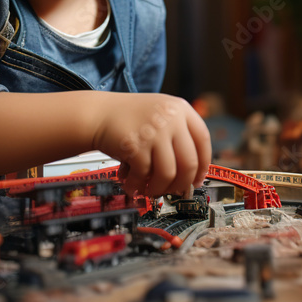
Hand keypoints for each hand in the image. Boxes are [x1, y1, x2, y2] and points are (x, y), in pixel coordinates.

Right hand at [92, 93, 210, 196]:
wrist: (98, 113)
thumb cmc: (129, 118)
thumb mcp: (160, 114)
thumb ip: (178, 135)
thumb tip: (192, 174)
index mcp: (181, 109)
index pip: (203, 140)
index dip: (203, 164)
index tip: (197, 179)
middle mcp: (170, 118)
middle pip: (190, 162)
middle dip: (182, 184)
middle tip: (175, 192)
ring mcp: (154, 131)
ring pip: (168, 173)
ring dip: (159, 189)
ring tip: (151, 191)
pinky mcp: (136, 145)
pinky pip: (145, 175)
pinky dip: (138, 186)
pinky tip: (133, 186)